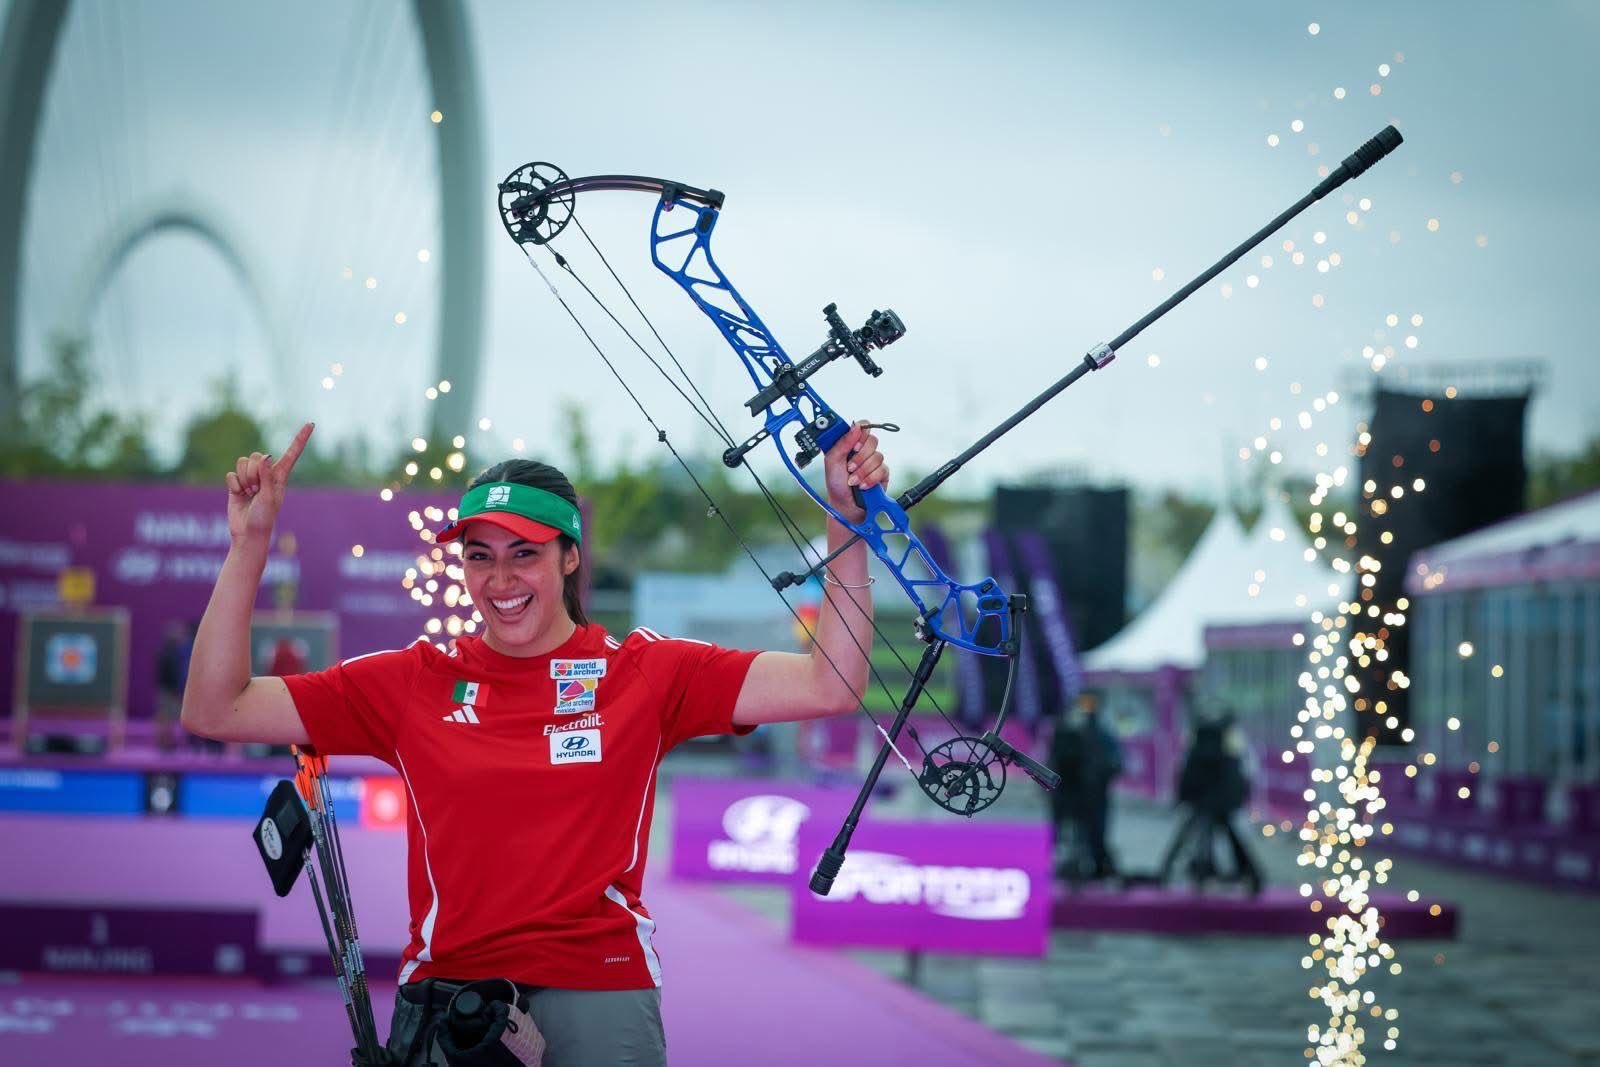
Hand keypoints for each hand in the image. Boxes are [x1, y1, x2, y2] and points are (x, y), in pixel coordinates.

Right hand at [226, 423, 313, 544]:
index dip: (300, 438)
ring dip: (244, 479)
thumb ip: (266, 477)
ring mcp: (251, 478)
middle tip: (256, 490)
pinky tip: (239, 495)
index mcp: (280, 476)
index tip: (311, 424)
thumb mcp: (268, 498)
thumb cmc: (263, 518)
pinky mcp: (237, 483)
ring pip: (242, 462)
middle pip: (256, 456)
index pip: (292, 453)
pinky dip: (233, 485)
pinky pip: (231, 474)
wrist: (247, 533)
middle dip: (253, 473)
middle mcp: (266, 474)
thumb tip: (265, 457)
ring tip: (249, 493)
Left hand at [823, 420, 888, 523]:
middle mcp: (863, 450)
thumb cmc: (836, 484)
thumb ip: (842, 442)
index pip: (862, 427)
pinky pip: (882, 469)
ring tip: (853, 481)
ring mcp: (874, 461)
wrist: (845, 505)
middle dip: (860, 457)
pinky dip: (870, 479)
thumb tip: (856, 426)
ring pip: (877, 456)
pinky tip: (862, 486)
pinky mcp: (882, 473)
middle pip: (872, 440)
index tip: (853, 447)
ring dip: (863, 471)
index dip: (860, 434)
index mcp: (850, 443)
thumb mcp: (832, 461)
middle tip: (849, 467)